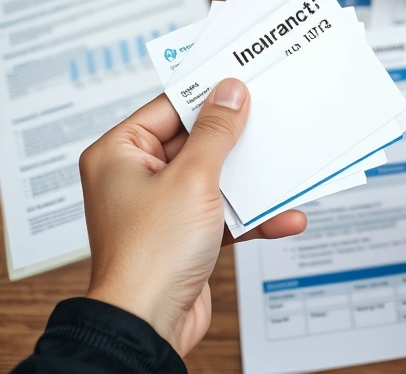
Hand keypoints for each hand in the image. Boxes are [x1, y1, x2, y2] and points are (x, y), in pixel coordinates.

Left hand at [79, 79, 306, 355]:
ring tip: (286, 170)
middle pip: (197, 142)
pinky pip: (223, 214)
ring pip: (215, 179)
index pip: (170, 108)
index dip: (209, 94)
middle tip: (272, 118)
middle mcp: (136, 178)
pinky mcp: (184, 236)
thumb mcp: (192, 179)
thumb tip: (229, 92)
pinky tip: (284, 217)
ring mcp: (161, 208)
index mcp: (119, 154)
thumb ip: (216, 133)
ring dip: (251, 183)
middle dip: (238, 140)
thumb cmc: (149, 256)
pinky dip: (252, 217)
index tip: (243, 79)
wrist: (148, 326)